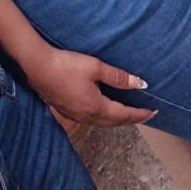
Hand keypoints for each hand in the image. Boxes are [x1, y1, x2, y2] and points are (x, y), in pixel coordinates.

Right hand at [27, 47, 154, 126]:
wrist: (37, 68)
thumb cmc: (66, 66)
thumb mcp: (95, 67)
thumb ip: (118, 76)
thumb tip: (140, 84)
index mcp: (97, 108)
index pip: (125, 115)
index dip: (140, 114)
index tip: (153, 112)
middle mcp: (87, 117)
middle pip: (115, 123)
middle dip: (131, 119)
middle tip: (145, 114)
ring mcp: (76, 116)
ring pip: (103, 123)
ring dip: (117, 119)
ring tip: (128, 112)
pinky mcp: (67, 111)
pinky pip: (92, 120)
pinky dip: (104, 117)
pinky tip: (103, 109)